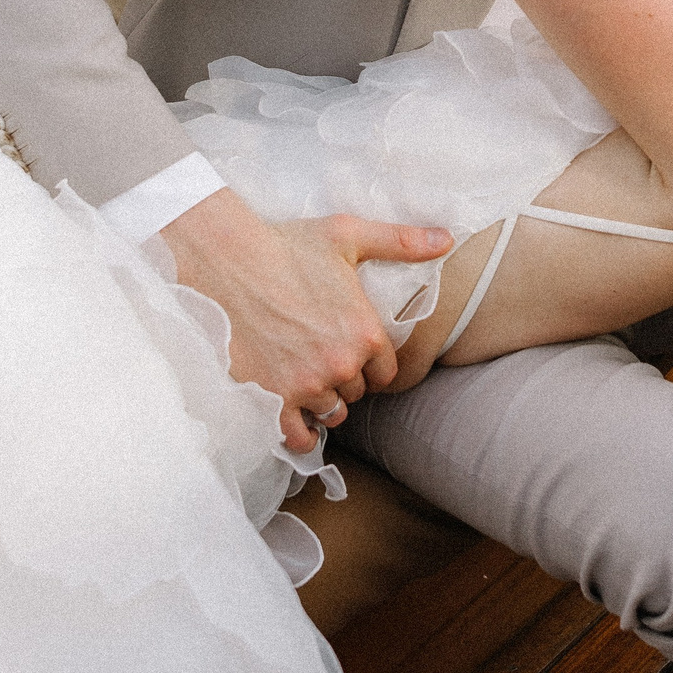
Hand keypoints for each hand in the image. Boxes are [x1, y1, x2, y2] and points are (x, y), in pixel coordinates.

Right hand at [158, 188, 451, 449]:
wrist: (225, 261)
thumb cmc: (286, 245)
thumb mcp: (348, 236)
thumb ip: (401, 242)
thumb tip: (446, 239)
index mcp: (366, 332)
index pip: (385, 374)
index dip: (369, 366)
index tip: (351, 355)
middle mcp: (341, 365)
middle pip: (355, 394)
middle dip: (343, 381)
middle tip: (320, 360)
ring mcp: (306, 385)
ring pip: (329, 414)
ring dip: (321, 404)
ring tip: (304, 382)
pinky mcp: (272, 399)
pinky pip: (297, 436)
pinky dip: (298, 432)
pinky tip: (293, 418)